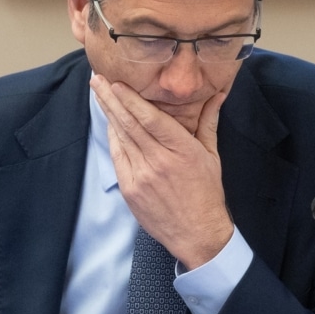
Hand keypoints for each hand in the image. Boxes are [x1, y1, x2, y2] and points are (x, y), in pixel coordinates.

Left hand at [91, 74, 233, 268]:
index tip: (116, 82)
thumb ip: (208, 122)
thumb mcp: (211, 155)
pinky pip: (118, 157)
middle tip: (96, 79)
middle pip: (129, 124)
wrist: (197, 234)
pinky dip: (113, 139)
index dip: (130, 99)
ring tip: (99, 94)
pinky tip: (110, 124)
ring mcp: (141, 176)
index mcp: (181, 150)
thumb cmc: (207, 193)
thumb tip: (218, 95)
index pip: (150, 119)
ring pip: (120, 138)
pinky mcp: (130, 189)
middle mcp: (158, 161)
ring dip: (108, 115)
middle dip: (110, 99)